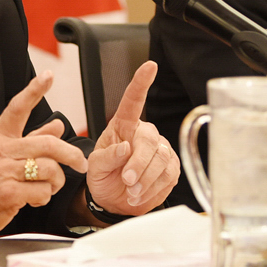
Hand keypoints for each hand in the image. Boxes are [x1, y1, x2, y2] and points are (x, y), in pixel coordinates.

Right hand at [0, 72, 89, 237]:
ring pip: (49, 170)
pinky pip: (42, 192)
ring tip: (47, 186)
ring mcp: (3, 172)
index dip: (34, 90)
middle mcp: (0, 150)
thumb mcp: (2, 154)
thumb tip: (57, 125)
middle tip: (81, 164)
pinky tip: (34, 198)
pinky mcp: (8, 193)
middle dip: (72, 155)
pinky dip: (45, 197)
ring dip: (56, 181)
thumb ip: (31, 138)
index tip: (47, 76)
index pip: (18, 108)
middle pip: (48, 145)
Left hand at [85, 61, 179, 216]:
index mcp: (123, 125)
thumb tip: (125, 149)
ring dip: (144, 180)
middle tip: (126, 181)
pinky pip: (169, 176)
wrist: (114, 200)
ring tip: (130, 192)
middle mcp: (144, 133)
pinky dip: (153, 189)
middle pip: (149, 141)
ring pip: (161, 160)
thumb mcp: (94, 167)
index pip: (133, 101)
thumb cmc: (103, 176)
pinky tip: (139, 194)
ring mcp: (160, 149)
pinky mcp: (171, 167)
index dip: (141, 83)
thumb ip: (106, 158)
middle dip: (138, 164)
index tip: (149, 66)